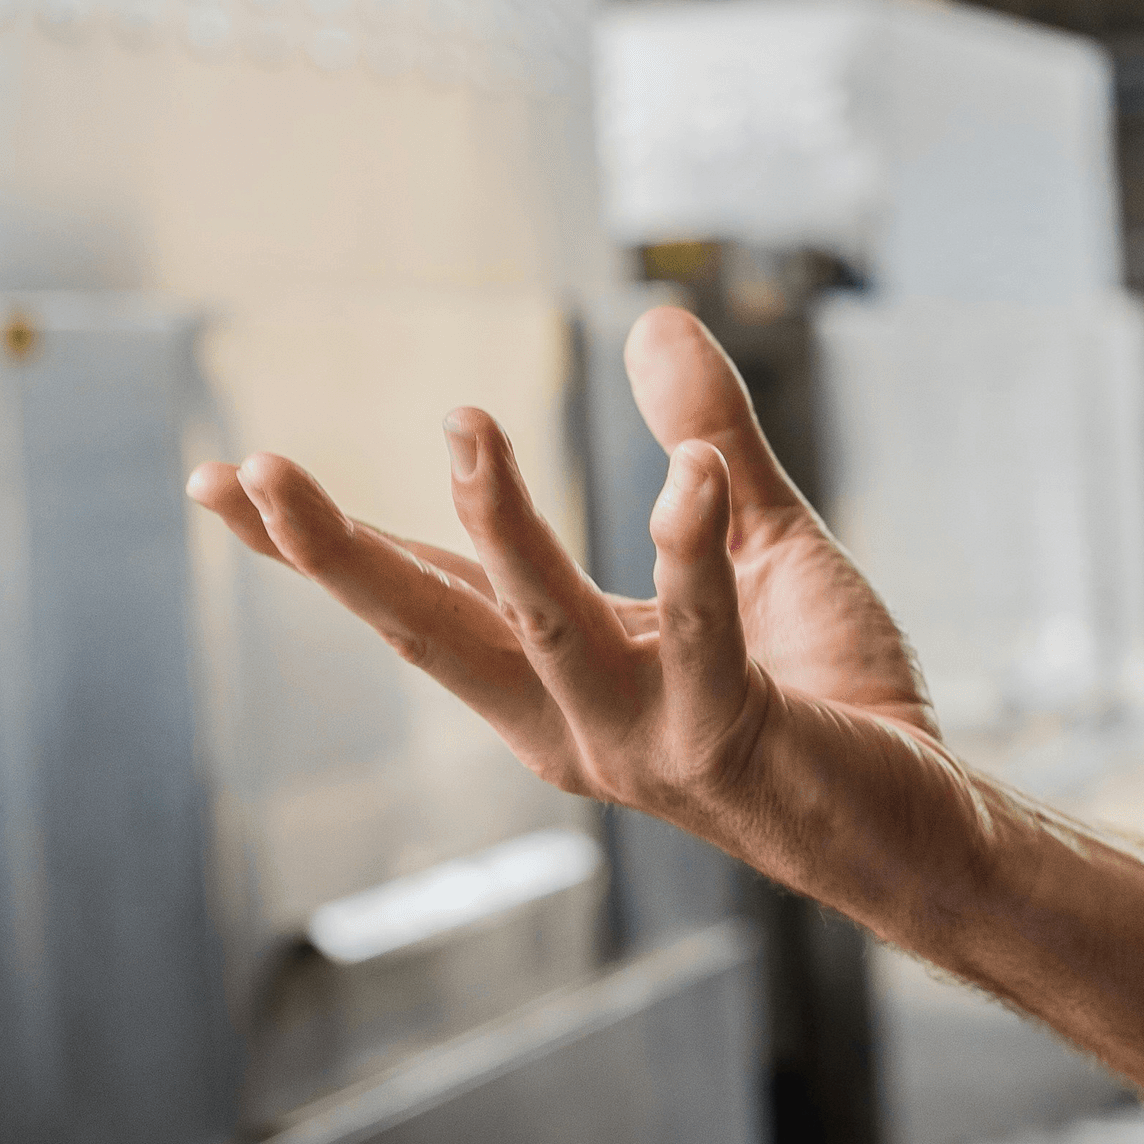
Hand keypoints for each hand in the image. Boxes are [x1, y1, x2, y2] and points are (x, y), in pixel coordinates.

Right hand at [184, 303, 948, 862]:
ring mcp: (644, 738)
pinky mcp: (729, 739)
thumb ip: (703, 435)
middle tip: (251, 477)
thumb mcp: (751, 542)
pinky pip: (702, 632)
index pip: (424, 595)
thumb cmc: (831, 699)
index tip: (219, 483)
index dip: (323, 543)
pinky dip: (691, 549)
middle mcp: (575, 719)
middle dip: (338, 558)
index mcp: (558, 672)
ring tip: (463, 427)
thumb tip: (653, 318)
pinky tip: (689, 474)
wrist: (924, 825)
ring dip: (498, 532)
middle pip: (433, 629)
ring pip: (543, 630)